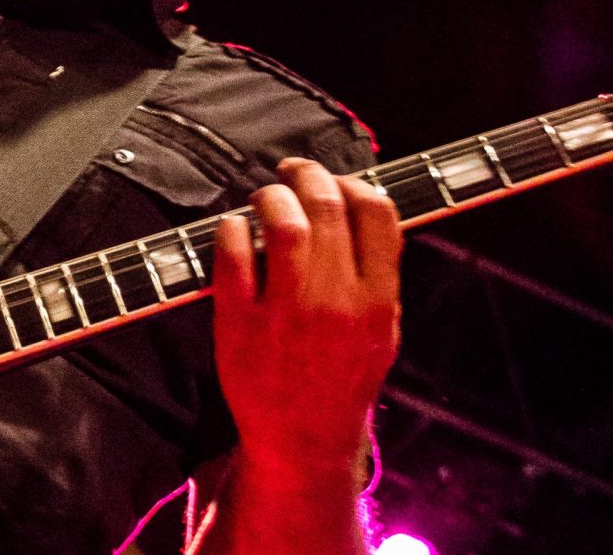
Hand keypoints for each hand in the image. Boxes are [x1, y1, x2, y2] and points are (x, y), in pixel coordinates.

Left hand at [211, 158, 400, 482]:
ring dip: (271, 198)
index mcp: (377, 300)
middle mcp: (337, 302)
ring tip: (264, 200)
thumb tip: (365, 208)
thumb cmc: (340, 378)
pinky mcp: (241, 324)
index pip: (379, 213)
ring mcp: (288, 313)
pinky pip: (234, 256)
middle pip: (327, 207)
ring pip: (284, 225)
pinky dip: (232, 230)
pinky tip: (233, 229)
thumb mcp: (380, 332)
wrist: (304, 439)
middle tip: (289, 172)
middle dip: (306, 176)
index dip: (354, 181)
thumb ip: (378, 275)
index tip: (334, 179)